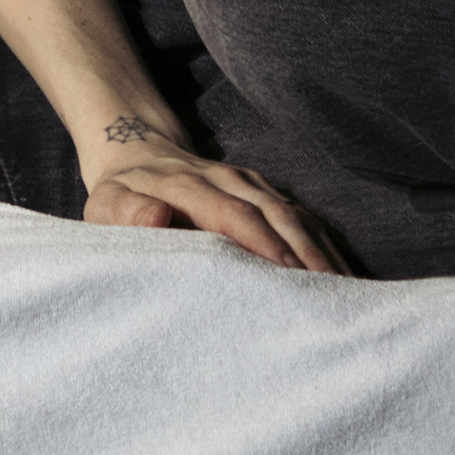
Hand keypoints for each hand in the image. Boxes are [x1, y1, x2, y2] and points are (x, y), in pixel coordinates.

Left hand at [78, 138, 346, 273]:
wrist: (140, 157)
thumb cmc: (122, 197)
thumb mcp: (107, 206)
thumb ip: (126, 213)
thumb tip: (156, 216)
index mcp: (192, 186)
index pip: (235, 215)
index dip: (264, 244)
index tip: (289, 277)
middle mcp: (231, 181)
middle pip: (278, 215)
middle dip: (307, 255)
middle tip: (332, 298)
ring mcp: (253, 186)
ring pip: (297, 217)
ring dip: (323, 253)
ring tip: (348, 295)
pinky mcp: (266, 196)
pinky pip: (303, 221)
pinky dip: (324, 248)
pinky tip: (344, 279)